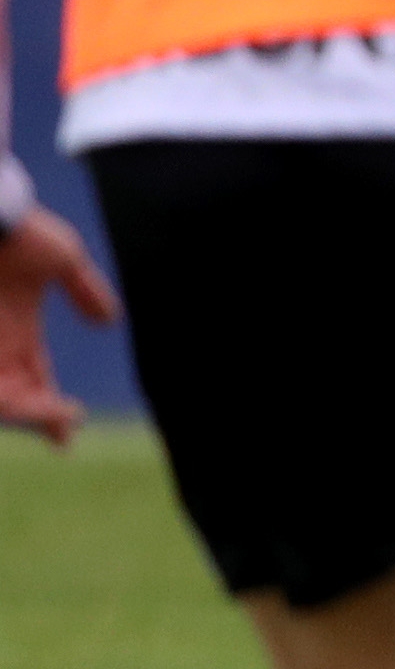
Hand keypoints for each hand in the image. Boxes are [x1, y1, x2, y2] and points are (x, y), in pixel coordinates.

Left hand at [0, 204, 118, 447]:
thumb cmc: (20, 234)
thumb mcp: (62, 258)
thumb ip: (85, 289)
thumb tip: (111, 320)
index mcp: (18, 335)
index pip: (35, 385)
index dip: (52, 413)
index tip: (69, 434)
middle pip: (18, 401)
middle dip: (42, 418)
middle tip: (65, 427)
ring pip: (3, 399)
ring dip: (29, 413)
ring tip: (56, 415)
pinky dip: (13, 403)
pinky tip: (28, 402)